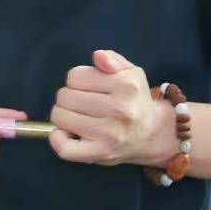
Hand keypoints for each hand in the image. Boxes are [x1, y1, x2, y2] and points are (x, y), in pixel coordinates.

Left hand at [49, 49, 176, 167]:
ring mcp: (110, 134)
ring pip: (59, 116)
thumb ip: (113, 60)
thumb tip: (98, 56)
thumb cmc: (135, 100)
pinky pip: (64, 147)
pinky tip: (67, 133)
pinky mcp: (101, 153)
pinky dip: (58, 138)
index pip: (75, 76)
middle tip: (84, 105)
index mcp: (127, 85)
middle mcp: (121, 109)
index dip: (77, 80)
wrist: (152, 135)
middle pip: (64, 95)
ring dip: (64, 116)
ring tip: (80, 118)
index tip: (88, 88)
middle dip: (69, 97)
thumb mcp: (131, 73)